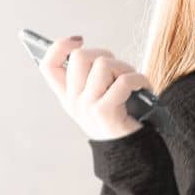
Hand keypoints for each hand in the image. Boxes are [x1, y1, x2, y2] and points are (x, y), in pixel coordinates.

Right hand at [38, 35, 154, 140]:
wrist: (132, 154)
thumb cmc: (121, 120)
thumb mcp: (101, 98)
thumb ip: (92, 78)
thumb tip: (91, 48)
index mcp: (68, 97)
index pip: (48, 65)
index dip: (59, 47)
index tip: (78, 40)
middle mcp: (73, 102)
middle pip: (80, 57)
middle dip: (105, 55)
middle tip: (118, 69)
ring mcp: (87, 107)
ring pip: (103, 64)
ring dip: (125, 67)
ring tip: (134, 81)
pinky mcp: (105, 112)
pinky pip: (124, 81)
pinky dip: (140, 79)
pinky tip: (145, 87)